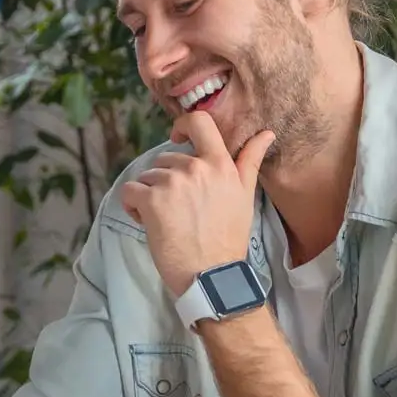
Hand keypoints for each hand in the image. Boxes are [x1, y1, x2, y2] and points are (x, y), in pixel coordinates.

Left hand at [119, 110, 274, 296]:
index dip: (182, 125)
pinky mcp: (151, 201)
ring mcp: (172, 183)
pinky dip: (133, 206)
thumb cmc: (228, 238)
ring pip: (147, 176)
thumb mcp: (245, 196)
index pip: (199, 121)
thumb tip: (266, 133)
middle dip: (166, 180)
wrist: (212, 275)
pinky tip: (146, 222)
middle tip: (180, 208)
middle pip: (165, 159)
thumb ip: (250, 161)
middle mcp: (195, 168)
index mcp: (220, 164)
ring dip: (150, 195)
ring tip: (168, 219)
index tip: (177, 139)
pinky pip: (130, 191)